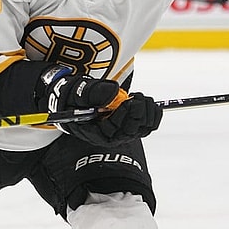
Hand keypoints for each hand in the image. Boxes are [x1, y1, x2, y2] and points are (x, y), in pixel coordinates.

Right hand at [37, 66, 162, 145]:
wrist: (77, 98)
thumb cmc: (75, 98)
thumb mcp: (79, 92)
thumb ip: (95, 92)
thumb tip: (114, 92)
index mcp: (95, 133)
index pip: (113, 131)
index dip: (123, 115)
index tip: (129, 100)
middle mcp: (111, 136)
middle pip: (131, 132)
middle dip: (138, 113)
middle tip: (138, 97)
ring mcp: (123, 131)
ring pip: (143, 128)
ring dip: (147, 112)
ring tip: (140, 97)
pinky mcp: (131, 124)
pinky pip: (149, 124)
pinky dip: (153, 113)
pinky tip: (146, 102)